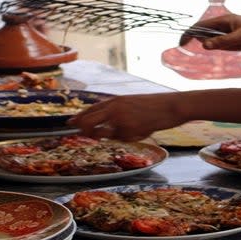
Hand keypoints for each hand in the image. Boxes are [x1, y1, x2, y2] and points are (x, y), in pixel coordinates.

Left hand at [70, 92, 186, 140]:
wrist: (171, 106)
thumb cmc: (154, 105)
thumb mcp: (132, 103)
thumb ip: (117, 111)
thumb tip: (105, 126)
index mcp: (115, 100)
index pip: (91, 109)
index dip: (79, 117)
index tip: (70, 123)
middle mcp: (114, 108)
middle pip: (88, 121)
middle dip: (83, 129)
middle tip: (81, 135)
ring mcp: (120, 119)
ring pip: (104, 134)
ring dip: (112, 136)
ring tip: (132, 129)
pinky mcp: (128, 129)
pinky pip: (121, 139)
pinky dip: (128, 138)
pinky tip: (143, 130)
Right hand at [179, 14, 240, 49]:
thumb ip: (223, 41)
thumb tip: (204, 45)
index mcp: (224, 19)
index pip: (200, 25)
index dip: (189, 33)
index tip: (181, 43)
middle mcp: (224, 24)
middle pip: (206, 33)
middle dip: (207, 41)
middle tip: (213, 46)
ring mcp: (229, 30)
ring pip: (216, 41)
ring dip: (223, 46)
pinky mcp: (234, 37)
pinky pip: (225, 44)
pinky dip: (229, 48)